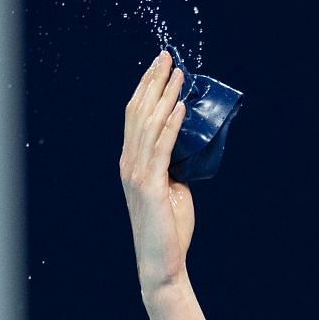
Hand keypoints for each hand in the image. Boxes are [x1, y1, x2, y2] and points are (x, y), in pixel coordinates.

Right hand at [120, 50, 195, 294]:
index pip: (136, 117)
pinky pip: (161, 149)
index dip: (147, 88)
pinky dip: (171, 126)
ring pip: (148, 125)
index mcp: (132, 163)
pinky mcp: (150, 186)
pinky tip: (180, 107)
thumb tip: (188, 150)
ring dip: (164, 96)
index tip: (160, 66)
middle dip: (154, 82)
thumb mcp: (173, 190)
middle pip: (139, 113)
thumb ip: (175, 168)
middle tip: (167, 57)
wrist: (161, 262)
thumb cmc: (169, 230)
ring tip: (178, 74)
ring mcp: (137, 174)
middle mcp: (129, 164)